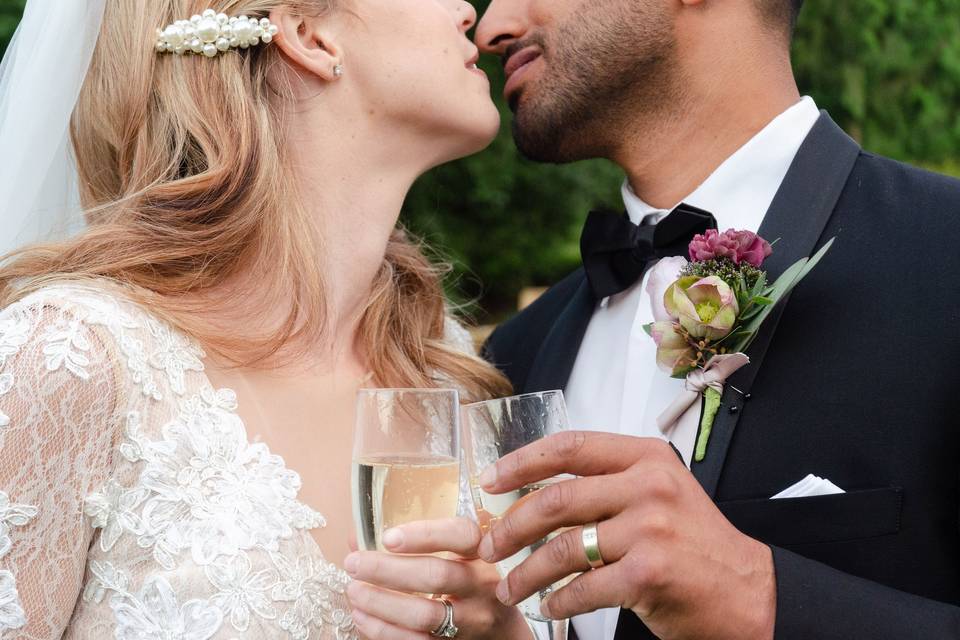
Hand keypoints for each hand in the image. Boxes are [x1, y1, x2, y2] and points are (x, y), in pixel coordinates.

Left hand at [344, 517, 530, 639]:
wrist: (501, 632)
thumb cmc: (470, 583)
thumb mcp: (458, 556)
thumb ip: (416, 543)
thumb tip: (357, 539)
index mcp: (482, 553)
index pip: (460, 535)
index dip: (425, 534)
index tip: (388, 537)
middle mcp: (482, 586)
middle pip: (436, 575)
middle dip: (387, 569)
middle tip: (353, 563)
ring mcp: (472, 620)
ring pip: (424, 614)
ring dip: (381, 603)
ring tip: (354, 591)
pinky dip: (384, 631)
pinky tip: (363, 617)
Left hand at [475, 432, 775, 639]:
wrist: (748, 592)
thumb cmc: (695, 544)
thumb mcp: (658, 493)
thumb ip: (608, 484)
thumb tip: (534, 491)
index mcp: (646, 457)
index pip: (570, 446)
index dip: (522, 461)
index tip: (490, 480)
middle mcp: (648, 485)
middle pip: (557, 499)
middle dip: (512, 526)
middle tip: (488, 546)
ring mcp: (650, 528)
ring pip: (563, 548)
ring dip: (526, 572)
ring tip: (509, 588)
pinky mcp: (649, 572)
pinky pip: (583, 588)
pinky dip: (559, 603)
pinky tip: (550, 608)